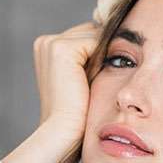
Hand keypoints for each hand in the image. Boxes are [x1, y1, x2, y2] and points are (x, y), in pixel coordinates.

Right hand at [33, 22, 99, 141]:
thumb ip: (92, 57)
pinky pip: (97, 41)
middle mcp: (45, 41)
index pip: (86, 36)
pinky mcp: (62, 49)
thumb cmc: (76, 111)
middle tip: (99, 80)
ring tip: (95, 81)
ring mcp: (51, 43)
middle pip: (91, 32)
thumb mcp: (83, 77)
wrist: (63, 130)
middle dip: (103, 51)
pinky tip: (95, 79)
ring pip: (96, 36)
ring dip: (104, 56)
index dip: (100, 53)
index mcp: (45, 47)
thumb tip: (118, 40)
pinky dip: (102, 59)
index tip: (102, 75)